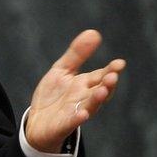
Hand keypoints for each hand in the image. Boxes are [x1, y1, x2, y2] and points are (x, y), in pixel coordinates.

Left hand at [25, 29, 125, 152]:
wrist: (37, 122)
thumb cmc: (54, 96)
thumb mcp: (62, 70)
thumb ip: (76, 54)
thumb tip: (94, 32)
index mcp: (85, 85)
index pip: (101, 76)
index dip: (110, 70)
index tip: (119, 63)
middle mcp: (84, 99)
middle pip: (99, 91)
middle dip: (107, 84)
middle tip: (112, 76)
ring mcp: (75, 112)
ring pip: (90, 106)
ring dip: (97, 99)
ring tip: (102, 91)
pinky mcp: (63, 124)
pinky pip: (72, 122)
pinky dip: (78, 118)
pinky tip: (83, 114)